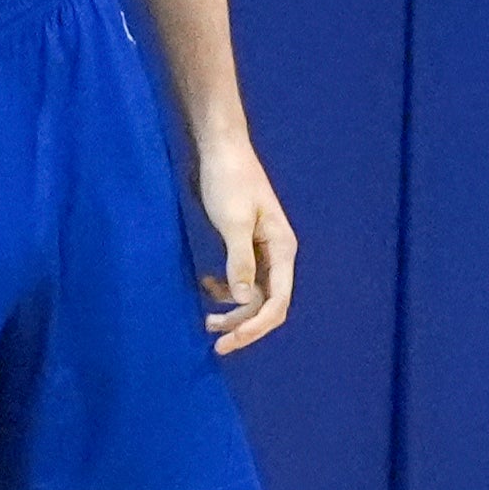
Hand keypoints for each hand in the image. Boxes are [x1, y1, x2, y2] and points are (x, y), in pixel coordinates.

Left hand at [191, 138, 293, 354]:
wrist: (219, 147)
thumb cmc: (227, 180)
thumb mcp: (232, 222)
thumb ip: (239, 262)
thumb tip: (242, 300)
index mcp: (282, 249)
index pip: (276, 302)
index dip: (254, 327)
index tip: (227, 342)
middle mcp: (277, 254)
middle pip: (266, 304)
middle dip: (243, 324)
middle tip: (212, 341)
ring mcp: (261, 250)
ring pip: (252, 294)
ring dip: (232, 310)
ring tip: (205, 321)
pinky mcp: (243, 244)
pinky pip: (240, 279)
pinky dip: (224, 288)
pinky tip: (205, 285)